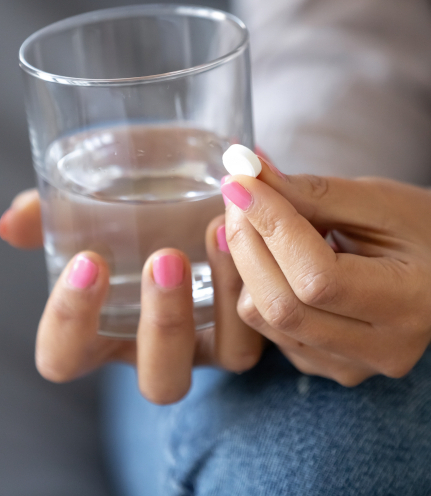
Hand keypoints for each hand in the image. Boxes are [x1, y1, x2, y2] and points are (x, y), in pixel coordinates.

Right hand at [0, 190, 262, 402]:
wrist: (200, 190)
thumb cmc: (137, 202)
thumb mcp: (95, 202)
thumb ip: (53, 215)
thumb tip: (11, 221)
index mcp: (105, 329)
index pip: (67, 356)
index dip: (71, 321)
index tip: (87, 263)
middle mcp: (161, 346)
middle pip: (160, 379)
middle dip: (163, 322)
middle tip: (165, 257)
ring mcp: (215, 340)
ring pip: (228, 357)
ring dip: (224, 298)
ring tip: (218, 231)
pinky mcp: (257, 321)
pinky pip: (266, 325)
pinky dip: (259, 282)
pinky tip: (254, 228)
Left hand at [221, 164, 430, 385]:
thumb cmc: (415, 227)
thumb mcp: (374, 199)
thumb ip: (309, 192)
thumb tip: (247, 175)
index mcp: (411, 302)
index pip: (320, 277)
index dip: (272, 226)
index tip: (241, 181)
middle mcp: (384, 349)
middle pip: (283, 306)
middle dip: (247, 241)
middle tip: (237, 192)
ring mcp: (351, 366)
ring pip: (265, 319)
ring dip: (244, 260)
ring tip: (255, 216)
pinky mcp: (324, 366)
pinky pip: (266, 327)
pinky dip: (255, 281)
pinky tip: (270, 250)